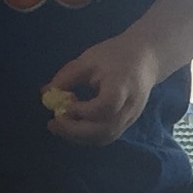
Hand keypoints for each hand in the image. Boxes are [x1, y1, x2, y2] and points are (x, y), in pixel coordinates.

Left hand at [43, 31, 158, 145]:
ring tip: (59, 127)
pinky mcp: (128, 123)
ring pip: (105, 137)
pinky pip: (107, 136)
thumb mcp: (89, 60)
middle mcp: (129, 107)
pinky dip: (87, 137)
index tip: (65, 105)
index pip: (106, 106)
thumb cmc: (116, 55)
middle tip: (53, 123)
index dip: (83, 111)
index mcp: (122, 86)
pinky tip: (73, 127)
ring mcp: (130, 118)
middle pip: (104, 129)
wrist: (146, 58)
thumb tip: (46, 93)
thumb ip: (67, 77)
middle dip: (75, 131)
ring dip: (79, 137)